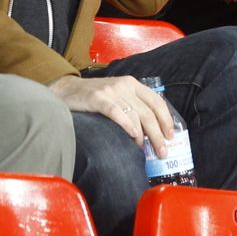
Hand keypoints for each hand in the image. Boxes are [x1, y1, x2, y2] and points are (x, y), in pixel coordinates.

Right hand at [48, 73, 173, 149]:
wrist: (66, 90)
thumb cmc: (93, 97)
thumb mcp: (117, 95)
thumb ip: (132, 106)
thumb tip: (152, 131)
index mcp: (132, 83)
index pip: (156, 101)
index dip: (166, 119)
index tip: (171, 135)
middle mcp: (124, 85)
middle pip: (148, 112)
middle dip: (158, 134)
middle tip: (163, 152)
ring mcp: (111, 91)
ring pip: (135, 115)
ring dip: (143, 136)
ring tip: (146, 150)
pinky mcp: (98, 98)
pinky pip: (117, 113)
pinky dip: (127, 126)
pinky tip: (133, 137)